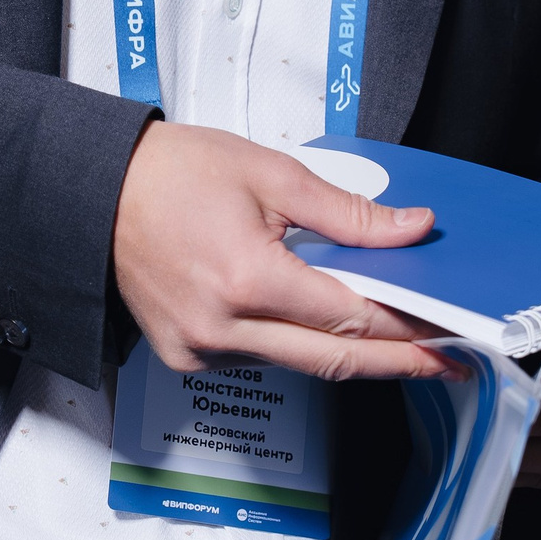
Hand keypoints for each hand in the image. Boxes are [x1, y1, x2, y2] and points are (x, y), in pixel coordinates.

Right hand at [112, 122, 452, 382]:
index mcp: (246, 279)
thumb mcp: (271, 175)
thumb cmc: (170, 174)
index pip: (351, 317)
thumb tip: (411, 231)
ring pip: (299, 364)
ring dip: (348, 351)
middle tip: (447, 365)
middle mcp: (222, 329)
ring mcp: (201, 351)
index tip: (447, 331)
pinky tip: (322, 326)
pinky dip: (298, 345)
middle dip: (398, 363)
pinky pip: (262, 360)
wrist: (93, 193)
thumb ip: (348, 213)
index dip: (406, 327)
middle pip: (334, 361)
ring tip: (397, 340)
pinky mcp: (187, 357)